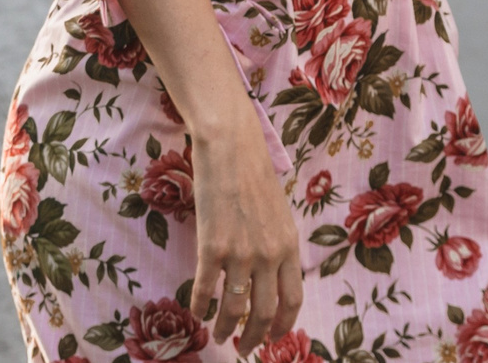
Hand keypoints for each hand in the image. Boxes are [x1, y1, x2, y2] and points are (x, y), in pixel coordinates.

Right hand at [190, 115, 303, 352]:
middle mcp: (268, 255)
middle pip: (264, 311)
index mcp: (289, 246)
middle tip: (244, 348)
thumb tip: (271, 274)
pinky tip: (195, 312)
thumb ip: (277, 244)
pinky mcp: (211, 246)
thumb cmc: (252, 172)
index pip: (292, 300)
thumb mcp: (278, 212)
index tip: (272, 339)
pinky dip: (198, 305)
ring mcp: (240, 253)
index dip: (282, 326)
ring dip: (225, 327)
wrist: (230, 146)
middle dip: (253, 337)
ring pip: (234, 307)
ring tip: (218, 336)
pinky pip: (204, 287)